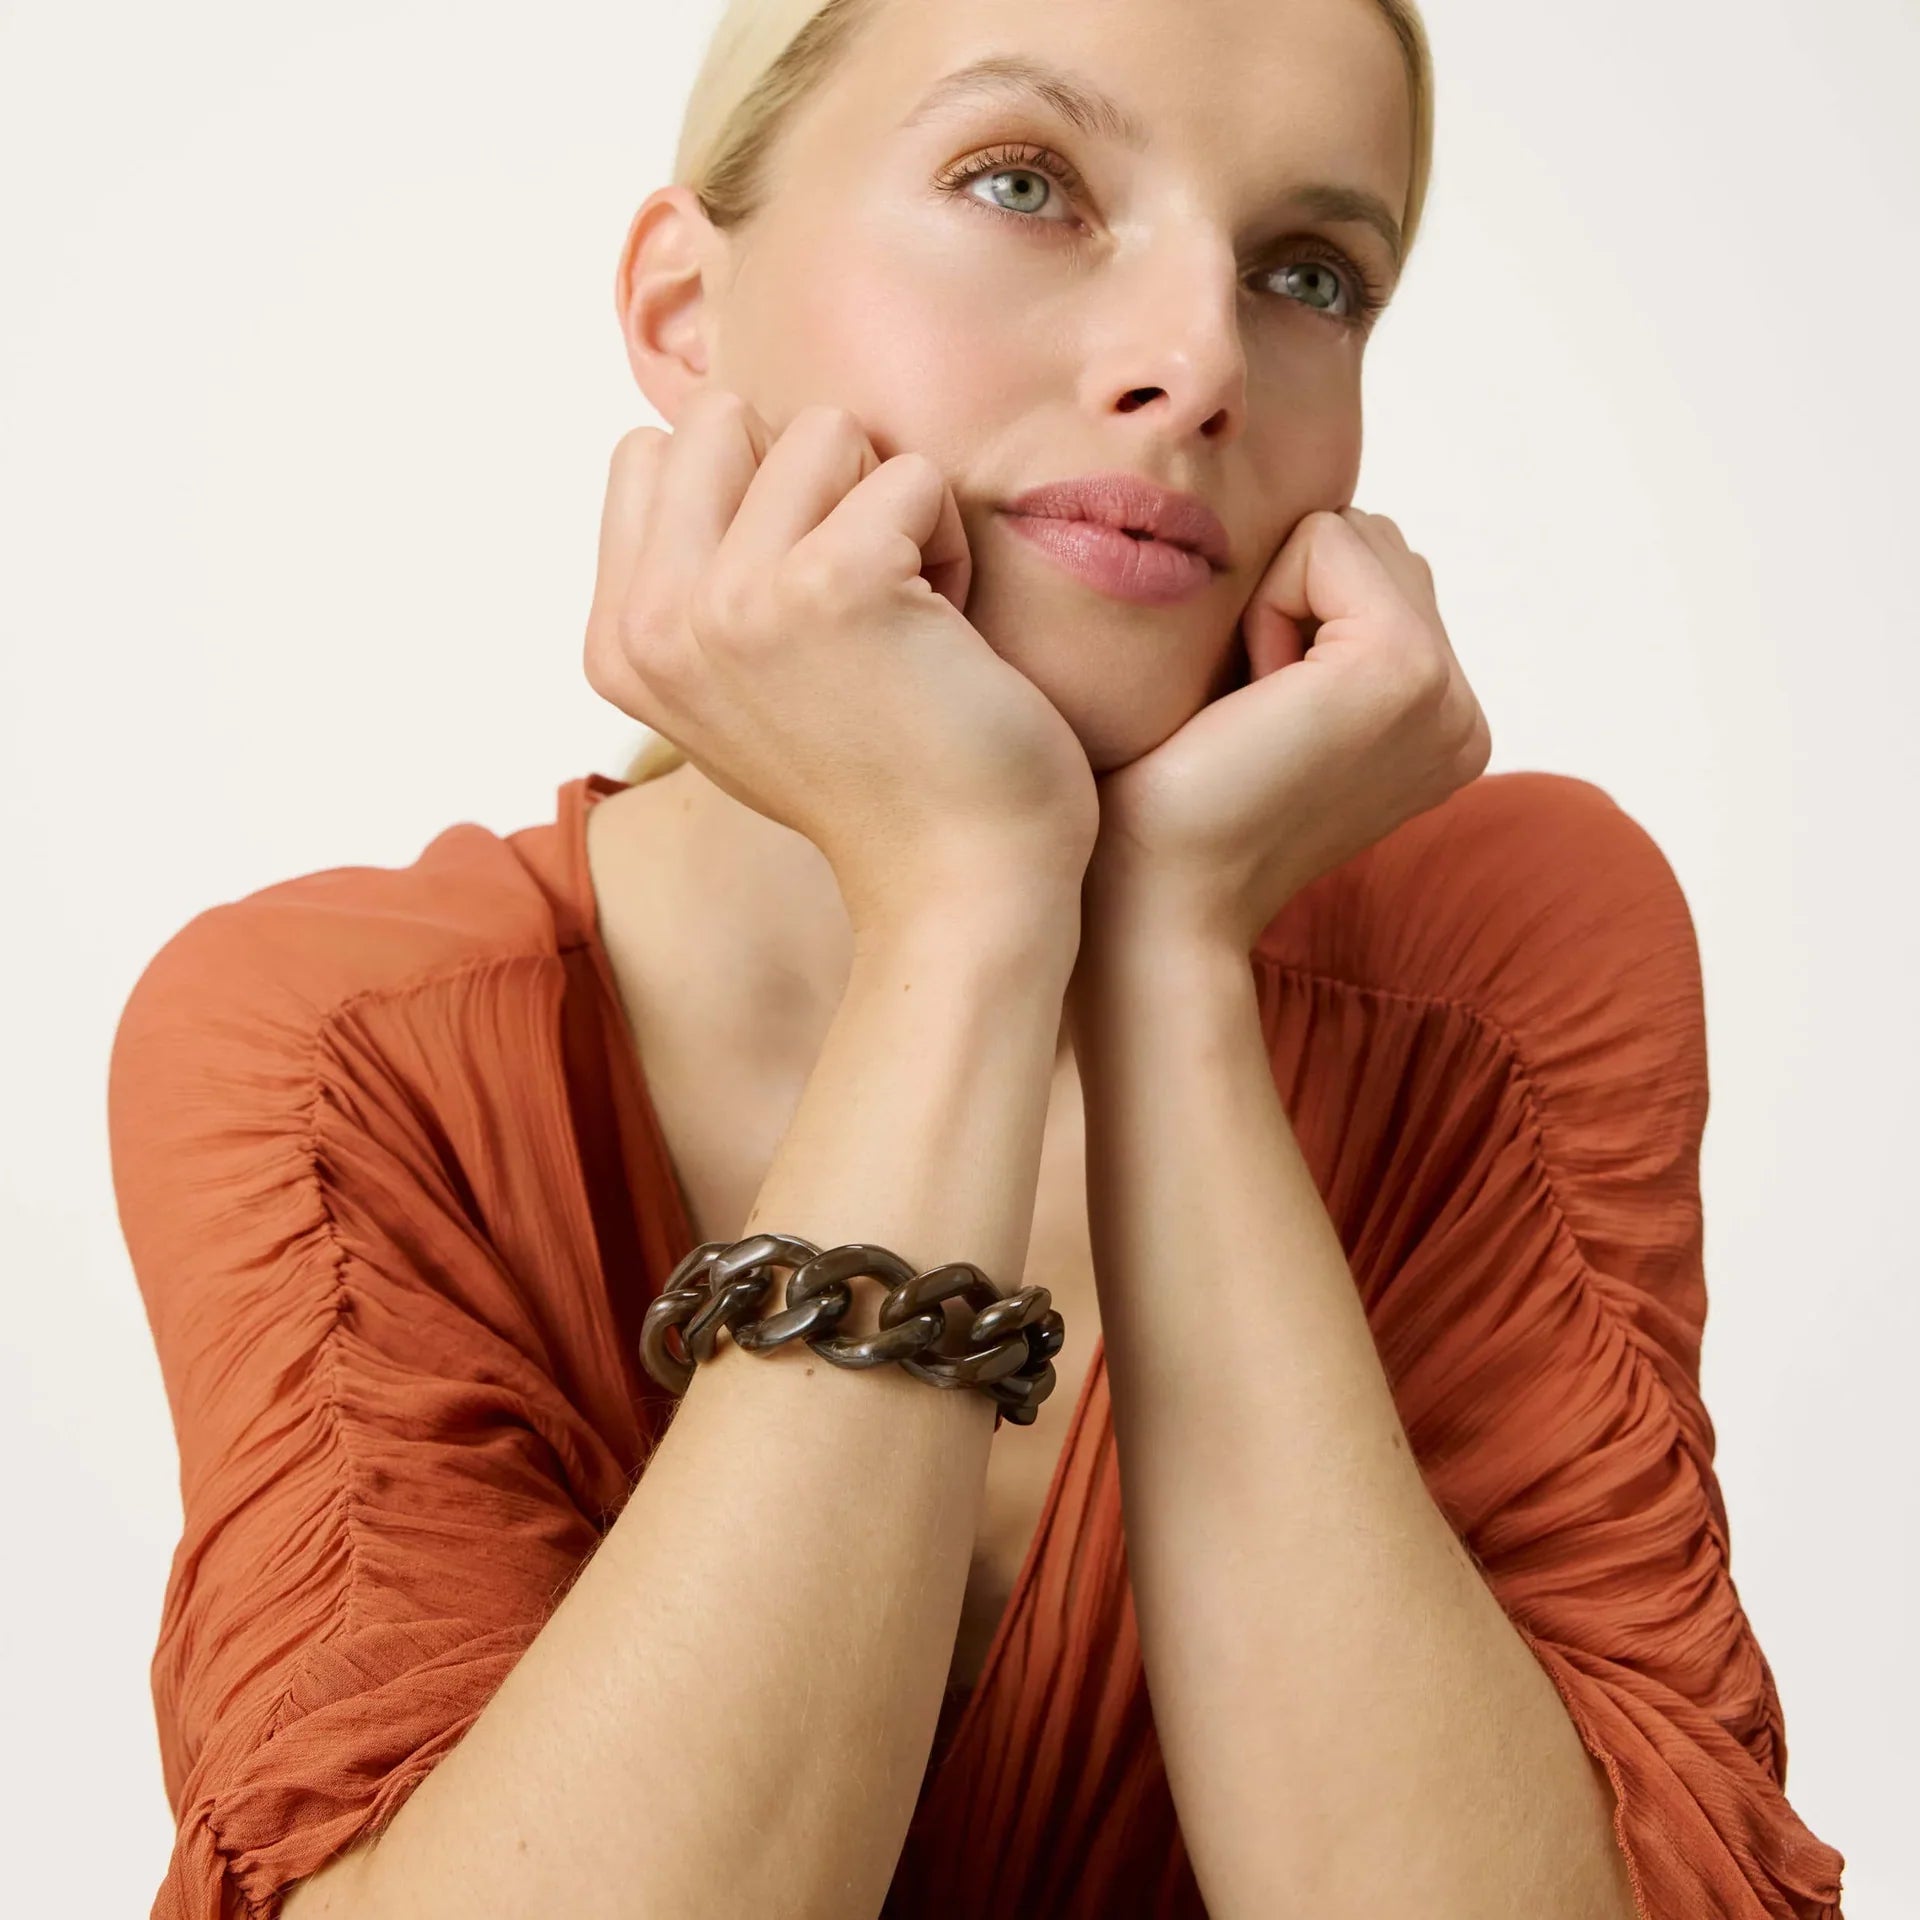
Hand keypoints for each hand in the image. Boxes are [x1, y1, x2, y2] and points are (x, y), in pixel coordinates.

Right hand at [583, 393, 1099, 939]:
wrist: (957, 882)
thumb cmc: (875, 775)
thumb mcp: (733, 685)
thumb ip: (689, 579)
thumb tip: (698, 438)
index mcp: (617, 644)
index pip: (651, 452)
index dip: (751, 498)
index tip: (798, 606)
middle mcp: (653, 623)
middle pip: (723, 417)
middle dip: (813, 482)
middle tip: (860, 598)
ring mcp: (731, 602)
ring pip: (821, 430)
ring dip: (887, 509)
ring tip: (904, 618)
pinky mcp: (829, 585)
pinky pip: (910, 475)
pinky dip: (948, 542)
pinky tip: (945, 634)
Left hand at [1079, 507, 1492, 952]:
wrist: (1153, 893)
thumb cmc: (1168, 800)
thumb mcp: (1266, 696)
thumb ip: (1319, 618)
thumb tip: (1314, 525)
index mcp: (1441, 721)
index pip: (1375, 567)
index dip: (1284, 613)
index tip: (1255, 718)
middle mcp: (1461, 712)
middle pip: (1372, 541)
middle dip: (1289, 596)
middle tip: (1249, 714)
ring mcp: (1446, 695)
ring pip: (1351, 535)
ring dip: (1275, 600)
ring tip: (1252, 710)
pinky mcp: (1403, 670)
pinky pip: (1324, 541)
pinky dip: (1265, 602)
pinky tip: (1253, 698)